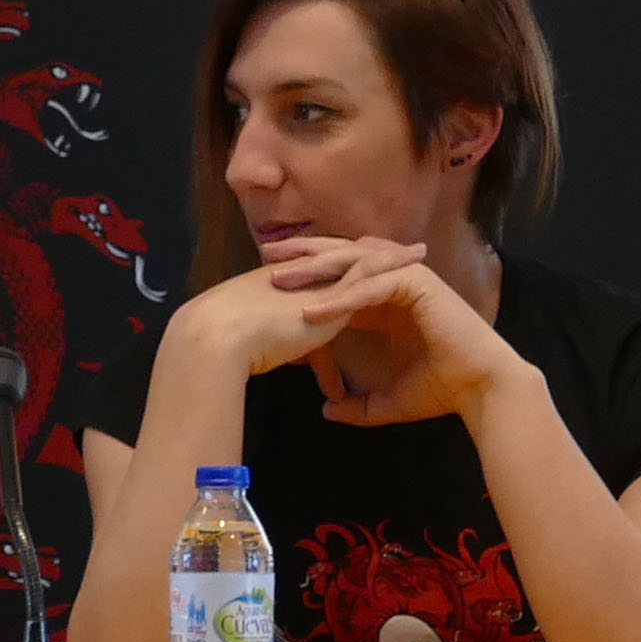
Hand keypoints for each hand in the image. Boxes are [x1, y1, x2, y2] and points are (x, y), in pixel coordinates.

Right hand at [163, 245, 398, 382]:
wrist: (220, 335)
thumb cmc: (237, 344)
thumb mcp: (279, 349)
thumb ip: (308, 362)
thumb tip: (333, 391)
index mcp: (291, 286)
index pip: (329, 272)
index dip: (352, 267)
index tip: (375, 264)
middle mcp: (305, 276)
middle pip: (349, 258)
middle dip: (378, 254)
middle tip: (408, 249)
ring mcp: (316, 278)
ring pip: (362, 262)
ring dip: (391, 259)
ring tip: (419, 255)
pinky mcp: (326, 289)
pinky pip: (366, 275)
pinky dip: (390, 270)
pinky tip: (413, 269)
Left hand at [273, 241, 525, 429]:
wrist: (480, 390)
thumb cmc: (442, 390)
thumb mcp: (387, 400)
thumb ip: (357, 405)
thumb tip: (328, 411)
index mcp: (387, 299)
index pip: (340, 276)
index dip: (306, 275)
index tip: (269, 280)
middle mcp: (396, 282)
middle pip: (343, 257)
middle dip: (304, 254)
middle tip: (267, 256)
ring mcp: (408, 278)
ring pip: (354, 263)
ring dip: (316, 269)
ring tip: (281, 278)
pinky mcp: (419, 284)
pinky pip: (373, 284)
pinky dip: (344, 297)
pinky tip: (316, 310)